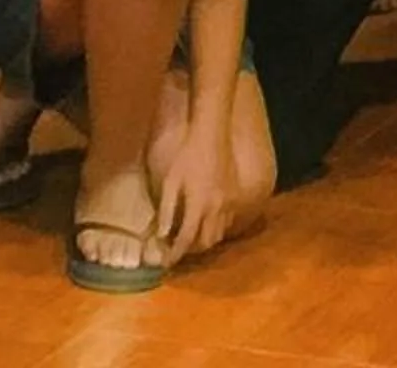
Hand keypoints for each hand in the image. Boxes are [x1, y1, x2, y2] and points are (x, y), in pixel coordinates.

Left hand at [150, 130, 234, 260]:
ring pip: (219, 233)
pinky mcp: (234, 194)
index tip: (166, 263)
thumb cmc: (187, 155)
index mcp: (198, 205)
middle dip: (191, 251)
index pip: (186, 239)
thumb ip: (166, 209)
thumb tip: (161, 234)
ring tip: (190, 239)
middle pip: (206, 242)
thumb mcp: (170, 182)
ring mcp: (228, 201)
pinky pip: (227, 220)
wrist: (212, 134)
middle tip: (177, 251)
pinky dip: (216, 228)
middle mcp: (216, 208)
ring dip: (204, 241)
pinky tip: (206, 222)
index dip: (175, 254)